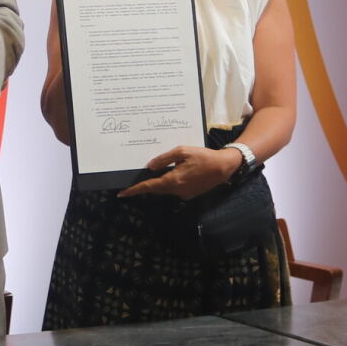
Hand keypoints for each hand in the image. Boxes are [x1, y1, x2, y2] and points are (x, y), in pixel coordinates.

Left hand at [119, 145, 242, 201]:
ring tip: (153, 174)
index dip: (135, 190)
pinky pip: (175, 189)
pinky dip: (169, 183)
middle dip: (146, 185)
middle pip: (156, 189)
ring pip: (165, 189)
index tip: (122, 193)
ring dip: (158, 183)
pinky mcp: (190, 194)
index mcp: (174, 180)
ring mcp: (184, 194)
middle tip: (135, 181)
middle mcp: (177, 191)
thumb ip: (164, 159)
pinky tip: (172, 173)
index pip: (149, 187)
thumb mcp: (182, 151)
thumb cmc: (203, 156)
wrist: (224, 166)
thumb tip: (150, 167)